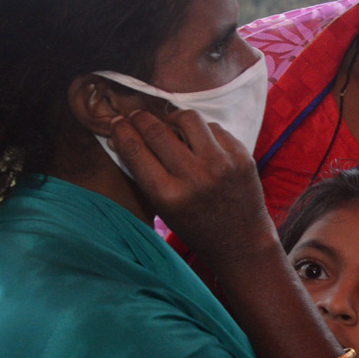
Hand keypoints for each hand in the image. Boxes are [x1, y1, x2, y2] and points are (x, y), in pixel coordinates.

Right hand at [109, 108, 274, 264]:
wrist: (241, 242)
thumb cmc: (195, 226)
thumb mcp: (163, 208)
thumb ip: (144, 173)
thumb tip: (122, 134)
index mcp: (168, 195)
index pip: (135, 150)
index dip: (121, 130)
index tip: (116, 122)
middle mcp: (194, 177)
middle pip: (157, 130)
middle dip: (141, 119)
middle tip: (136, 116)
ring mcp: (221, 164)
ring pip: (188, 118)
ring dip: (173, 118)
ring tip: (170, 126)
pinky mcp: (242, 156)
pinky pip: (214, 127)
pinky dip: (201, 131)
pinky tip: (197, 141)